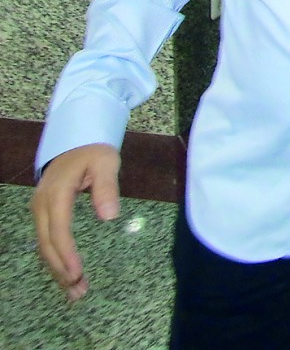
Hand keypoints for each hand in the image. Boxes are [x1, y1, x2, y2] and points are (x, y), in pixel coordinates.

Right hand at [31, 143, 120, 301]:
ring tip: (76, 291)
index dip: (66, 254)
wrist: (76, 138)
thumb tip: (109, 215)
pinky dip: (57, 259)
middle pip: (47, 244)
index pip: (59, 230)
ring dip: (58, 269)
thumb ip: (106, 188)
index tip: (76, 273)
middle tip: (78, 291)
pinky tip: (68, 274)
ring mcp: (40, 210)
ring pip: (45, 246)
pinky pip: (48, 240)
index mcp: (56, 194)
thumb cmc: (93, 151)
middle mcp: (42, 205)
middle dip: (61, 269)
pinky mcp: (45, 213)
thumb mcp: (105, 163)